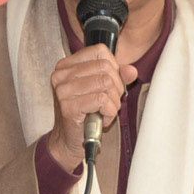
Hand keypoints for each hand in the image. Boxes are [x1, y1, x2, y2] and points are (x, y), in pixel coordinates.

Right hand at [45, 43, 137, 173]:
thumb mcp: (102, 90)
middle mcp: (61, 75)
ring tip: (105, 111)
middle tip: (109, 102)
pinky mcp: (68, 106)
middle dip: (116, 87)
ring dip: (113, 102)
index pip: (100, 51)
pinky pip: (102, 100)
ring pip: (105, 83)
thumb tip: (131, 70)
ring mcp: (63, 90)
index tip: (110, 84)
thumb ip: (117, 77)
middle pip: (105, 67)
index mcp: (66, 65)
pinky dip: (109, 112)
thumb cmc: (84, 115)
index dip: (114, 67)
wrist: (69, 142)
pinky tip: (101, 118)